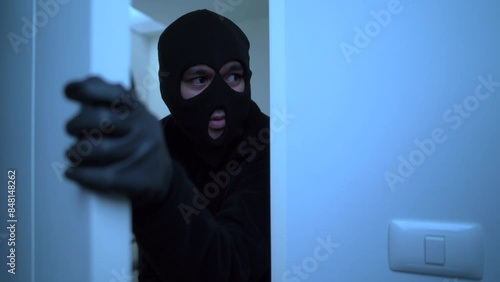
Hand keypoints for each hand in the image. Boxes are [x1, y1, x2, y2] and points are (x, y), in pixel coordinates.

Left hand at [64, 76, 172, 207]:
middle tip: (71, 130)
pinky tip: (72, 173)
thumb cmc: (135, 141)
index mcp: (138, 108)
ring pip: (96, 149)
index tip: (69, 92)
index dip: (86, 89)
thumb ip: (110, 99)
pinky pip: (101, 177)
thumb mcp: (131, 115)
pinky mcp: (138, 178)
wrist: (162, 176)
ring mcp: (142, 152)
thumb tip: (86, 84)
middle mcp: (143, 126)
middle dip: (75, 124)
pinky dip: (80, 175)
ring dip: (75, 152)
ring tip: (73, 153)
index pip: (112, 91)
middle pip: (98, 119)